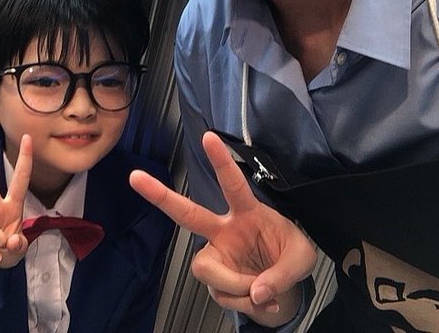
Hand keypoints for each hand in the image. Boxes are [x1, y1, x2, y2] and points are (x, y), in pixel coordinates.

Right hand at [130, 131, 316, 326]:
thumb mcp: (302, 260)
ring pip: (205, 269)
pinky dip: (242, 302)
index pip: (234, 184)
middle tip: (136, 177)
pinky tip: (258, 298)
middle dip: (160, 196)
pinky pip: (221, 294)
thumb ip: (281, 275)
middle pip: (188, 212)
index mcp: (248, 213)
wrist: (285, 285)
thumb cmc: (291, 255)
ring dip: (234, 285)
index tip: (208, 137)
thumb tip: (256, 291)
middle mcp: (225, 230)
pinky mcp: (214, 278)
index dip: (221, 161)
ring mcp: (216, 254)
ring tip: (261, 292)